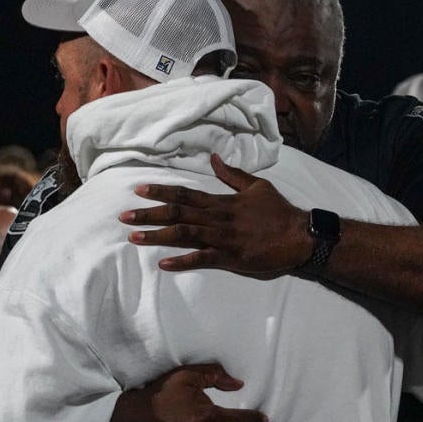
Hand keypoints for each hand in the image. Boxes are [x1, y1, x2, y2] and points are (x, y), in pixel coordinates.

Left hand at [120, 154, 312, 275]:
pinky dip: (182, 262)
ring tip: (133, 237)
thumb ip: (232, 174)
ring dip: (157, 236)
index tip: (139, 190)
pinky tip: (163, 264)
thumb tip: (214, 157)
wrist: (298, 235)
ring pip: (184, 235)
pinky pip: (202, 259)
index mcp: (222, 201)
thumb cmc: (278, 211)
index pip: (185, 193)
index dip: (161, 191)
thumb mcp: (256, 186)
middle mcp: (217, 218)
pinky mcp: (231, 257)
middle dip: (149, 214)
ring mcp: (223, 238)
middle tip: (123, 216)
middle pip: (177, 213)